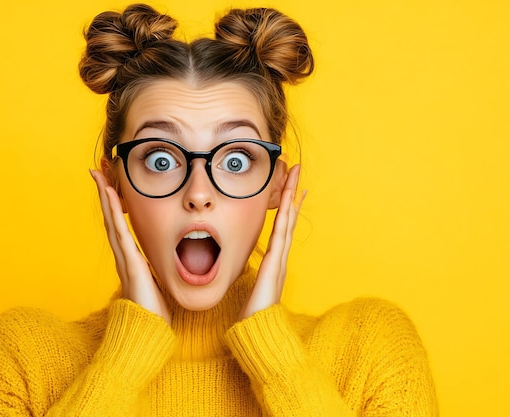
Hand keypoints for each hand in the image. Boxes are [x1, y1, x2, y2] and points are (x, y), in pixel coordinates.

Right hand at [90, 170, 170, 323]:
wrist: (148, 333)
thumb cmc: (154, 312)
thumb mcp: (156, 284)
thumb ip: (154, 272)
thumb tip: (160, 266)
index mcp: (131, 259)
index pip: (120, 226)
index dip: (113, 205)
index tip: (110, 184)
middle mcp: (123, 256)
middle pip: (110, 218)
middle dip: (104, 194)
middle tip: (97, 170)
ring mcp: (124, 259)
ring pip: (111, 221)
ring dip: (105, 197)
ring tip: (99, 175)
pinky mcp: (130, 263)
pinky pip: (120, 233)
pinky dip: (113, 213)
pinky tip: (110, 196)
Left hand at [239, 164, 305, 319]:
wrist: (260, 332)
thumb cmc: (253, 315)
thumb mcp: (251, 290)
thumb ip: (252, 279)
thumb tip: (245, 272)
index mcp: (274, 261)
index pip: (282, 227)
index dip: (286, 206)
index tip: (289, 188)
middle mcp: (280, 257)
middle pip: (288, 219)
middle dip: (292, 193)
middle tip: (297, 171)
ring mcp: (280, 259)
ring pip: (288, 221)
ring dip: (292, 197)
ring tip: (296, 177)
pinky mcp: (275, 263)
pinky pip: (281, 233)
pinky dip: (286, 215)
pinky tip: (289, 200)